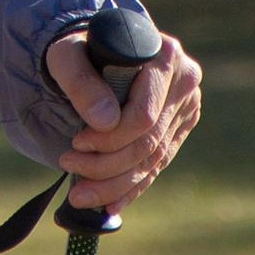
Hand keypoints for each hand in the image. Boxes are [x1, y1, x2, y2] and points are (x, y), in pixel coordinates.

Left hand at [45, 26, 202, 215]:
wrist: (96, 53)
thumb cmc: (81, 50)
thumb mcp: (67, 56)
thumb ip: (81, 82)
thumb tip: (104, 122)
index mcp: (166, 57)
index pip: (143, 116)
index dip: (110, 139)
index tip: (77, 144)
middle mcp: (185, 82)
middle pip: (149, 141)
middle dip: (107, 165)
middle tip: (69, 170)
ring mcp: (186, 107)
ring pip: (154, 159)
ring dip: (115, 183)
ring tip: (80, 195)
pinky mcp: (180, 127)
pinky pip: (157, 165)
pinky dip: (132, 187)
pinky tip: (110, 205)